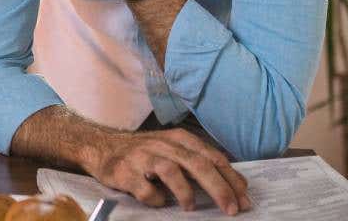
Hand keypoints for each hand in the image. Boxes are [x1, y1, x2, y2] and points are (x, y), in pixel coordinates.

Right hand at [84, 128, 250, 215]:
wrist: (102, 147)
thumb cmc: (145, 153)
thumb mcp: (173, 150)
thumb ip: (198, 162)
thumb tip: (234, 185)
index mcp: (180, 139)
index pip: (212, 157)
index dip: (231, 178)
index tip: (244, 197)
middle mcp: (163, 145)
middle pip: (197, 164)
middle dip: (219, 188)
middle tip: (232, 209)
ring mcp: (144, 157)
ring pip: (171, 171)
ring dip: (186, 192)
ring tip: (191, 207)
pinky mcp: (126, 172)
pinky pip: (145, 190)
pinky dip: (155, 199)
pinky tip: (158, 203)